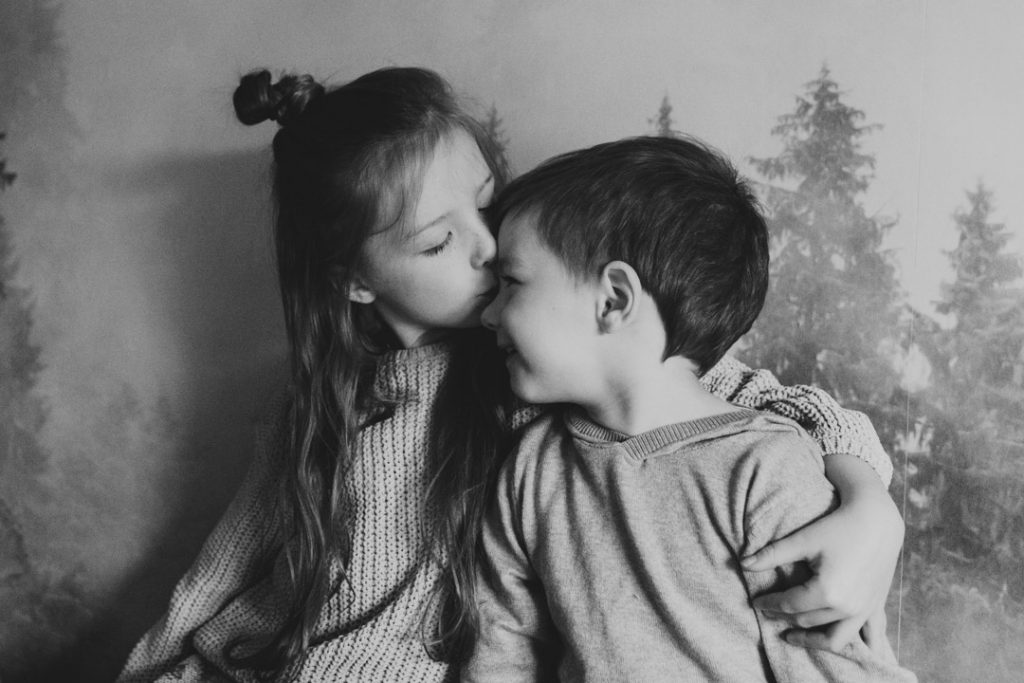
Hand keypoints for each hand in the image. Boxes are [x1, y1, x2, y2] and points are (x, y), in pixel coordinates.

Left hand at [740, 454, 903, 652]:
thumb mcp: (803, 540)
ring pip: (833, 638)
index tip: (755, 602)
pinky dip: (840, 640)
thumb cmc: (838, 526)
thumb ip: (772, 555)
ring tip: (791, 635)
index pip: (789, 604)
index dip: (769, 603)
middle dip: (784, 617)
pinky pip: (860, 635)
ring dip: (810, 639)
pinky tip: (827, 640)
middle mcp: (847, 607)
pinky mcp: (875, 606)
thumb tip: (742, 563)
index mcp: (827, 592)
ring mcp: (864, 610)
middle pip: (807, 620)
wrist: (877, 519)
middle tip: (768, 612)